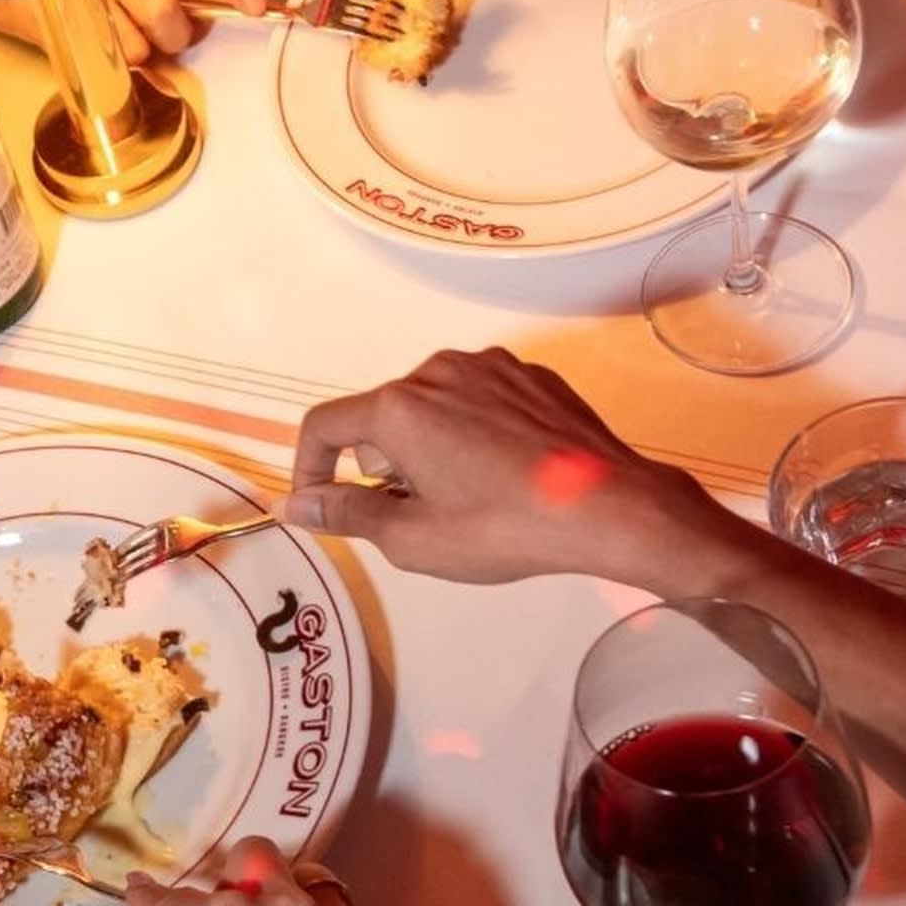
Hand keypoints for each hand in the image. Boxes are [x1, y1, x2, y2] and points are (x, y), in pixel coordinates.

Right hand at [101, 0, 265, 60]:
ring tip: (137, 26)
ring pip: (137, 45)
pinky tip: (115, 32)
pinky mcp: (73, 22)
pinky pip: (113, 58)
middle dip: (179, 31)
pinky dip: (123, 54)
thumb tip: (212, 9)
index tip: (257, 4)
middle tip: (178, 26)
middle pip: (163, 11)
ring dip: (147, 46)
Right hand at [281, 347, 710, 586]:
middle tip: (419, 514)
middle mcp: (438, 370)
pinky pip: (479, 399)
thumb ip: (346, 512)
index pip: (325, 426)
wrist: (610, 508)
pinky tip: (506, 473)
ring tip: (469, 495)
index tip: (320, 504)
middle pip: (382, 415)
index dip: (309, 468)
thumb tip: (295, 503)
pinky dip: (474, 431)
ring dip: (430, 445)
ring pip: (432, 405)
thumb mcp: (412, 538)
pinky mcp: (531, 375)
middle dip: (385, 463)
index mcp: (399, 407)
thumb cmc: (503, 528)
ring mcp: (489, 367)